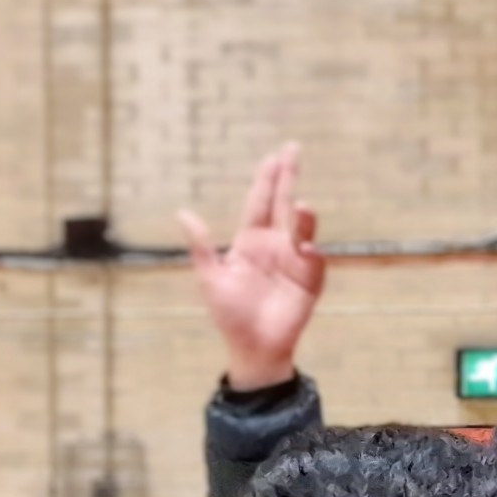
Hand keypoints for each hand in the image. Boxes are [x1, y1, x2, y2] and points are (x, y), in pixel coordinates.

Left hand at [181, 143, 326, 390]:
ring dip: (302, 217)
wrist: (253, 346)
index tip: (274, 155)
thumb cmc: (230, 313)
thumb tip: (183, 213)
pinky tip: (307, 247)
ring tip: (301, 205)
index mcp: (251, 241)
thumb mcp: (210, 278)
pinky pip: (314, 262)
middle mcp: (275, 245)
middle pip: (282, 203)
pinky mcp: (310, 281)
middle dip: (288, 177)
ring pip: (300, 229)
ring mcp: (295, 261)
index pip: (260, 202)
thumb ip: (201, 246)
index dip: (267, 179)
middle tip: (293, 149)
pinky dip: (312, 253)